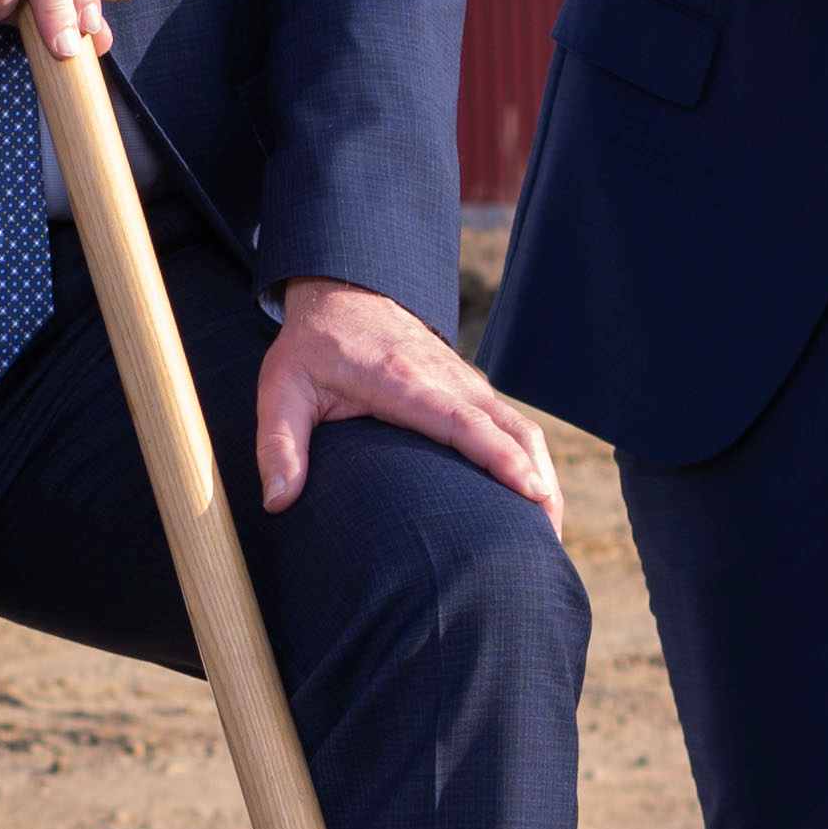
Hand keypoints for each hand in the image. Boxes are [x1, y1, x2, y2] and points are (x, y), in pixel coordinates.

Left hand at [249, 278, 558, 517]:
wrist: (341, 290)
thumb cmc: (311, 347)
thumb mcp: (281, 389)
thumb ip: (278, 444)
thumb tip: (277, 501)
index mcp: (402, 381)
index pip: (464, 421)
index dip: (501, 458)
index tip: (531, 493)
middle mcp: (444, 378)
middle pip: (508, 427)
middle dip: (536, 479)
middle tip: (550, 538)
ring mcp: (462, 379)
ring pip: (518, 424)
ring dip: (540, 471)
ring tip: (549, 528)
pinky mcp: (468, 385)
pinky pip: (510, 420)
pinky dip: (529, 455)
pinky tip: (533, 494)